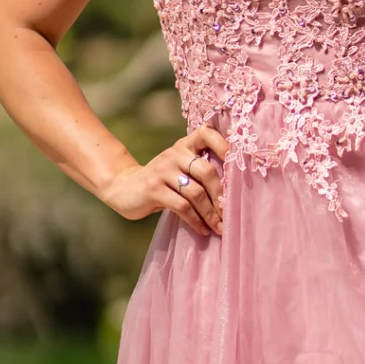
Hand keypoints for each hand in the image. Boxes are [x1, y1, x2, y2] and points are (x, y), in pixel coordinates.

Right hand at [100, 123, 230, 236]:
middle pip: (207, 171)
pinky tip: (202, 229)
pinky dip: (195, 220)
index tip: (240, 167)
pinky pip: (182, 207)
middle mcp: (175, 154)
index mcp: (185, 145)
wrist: (124, 187)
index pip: (207, 133)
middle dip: (221, 195)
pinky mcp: (153, 190)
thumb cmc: (163, 179)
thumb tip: (235, 186)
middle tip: (230, 213)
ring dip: (211, 213)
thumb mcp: (180, 166)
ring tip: (219, 227)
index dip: (225, 145)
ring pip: (196, 193)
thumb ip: (201, 167)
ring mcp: (163, 171)